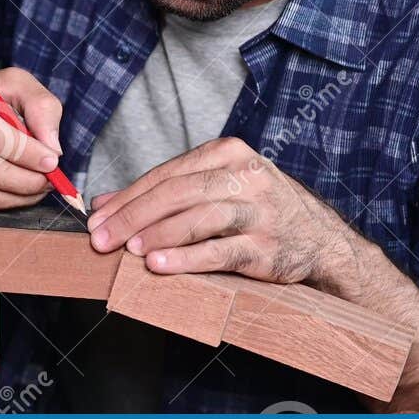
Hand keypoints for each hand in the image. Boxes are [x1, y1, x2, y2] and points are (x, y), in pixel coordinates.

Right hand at [0, 67, 63, 209]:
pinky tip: (14, 191)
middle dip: (25, 179)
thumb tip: (51, 146)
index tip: (50, 160)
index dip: (22, 149)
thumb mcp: (12, 85)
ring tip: (38, 186)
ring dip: (18, 196)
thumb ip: (40, 105)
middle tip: (51, 180)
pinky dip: (1, 203)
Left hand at [86, 137, 359, 293]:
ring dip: (158, 234)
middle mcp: (246, 176)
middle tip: (102, 237)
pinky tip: (159, 265)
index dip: (129, 195)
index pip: (168, 173)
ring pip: (199, 219)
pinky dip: (186, 258)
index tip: (98, 216)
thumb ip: (165, 192)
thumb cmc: (258, 211)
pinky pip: (220, 252)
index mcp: (229, 153)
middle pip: (179, 193)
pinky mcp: (267, 247)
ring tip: (128, 248)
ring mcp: (259, 212)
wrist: (319, 239)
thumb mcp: (217, 188)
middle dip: (134, 216)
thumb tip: (104, 203)